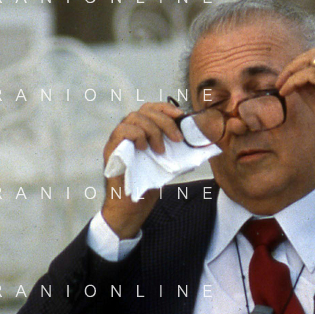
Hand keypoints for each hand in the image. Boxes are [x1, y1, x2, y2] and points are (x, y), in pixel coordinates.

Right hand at [99, 101, 184, 238]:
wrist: (133, 206)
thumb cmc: (149, 184)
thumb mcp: (169, 162)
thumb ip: (179, 149)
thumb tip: (204, 143)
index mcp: (141, 130)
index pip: (151, 107)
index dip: (166, 107)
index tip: (181, 116)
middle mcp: (128, 131)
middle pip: (145, 110)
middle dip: (165, 121)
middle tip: (177, 139)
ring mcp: (118, 139)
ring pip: (134, 118)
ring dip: (153, 130)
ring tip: (160, 150)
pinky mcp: (111, 149)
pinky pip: (123, 130)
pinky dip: (137, 135)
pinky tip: (144, 148)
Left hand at [276, 50, 314, 167]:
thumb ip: (310, 93)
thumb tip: (295, 85)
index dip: (299, 68)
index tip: (284, 83)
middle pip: (314, 54)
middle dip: (294, 64)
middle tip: (280, 81)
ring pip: (311, 58)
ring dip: (292, 70)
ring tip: (281, 86)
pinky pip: (310, 73)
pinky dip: (294, 80)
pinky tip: (286, 91)